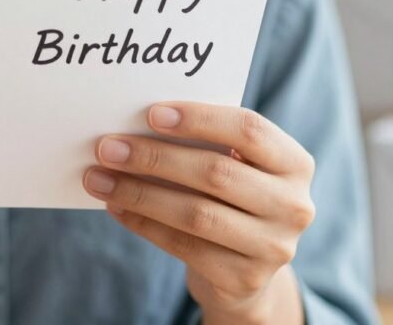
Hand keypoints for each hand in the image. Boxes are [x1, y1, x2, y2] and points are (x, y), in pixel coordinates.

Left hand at [83, 102, 314, 324]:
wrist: (245, 269)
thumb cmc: (229, 198)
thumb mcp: (234, 167)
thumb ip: (204, 144)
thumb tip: (134, 125)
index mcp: (294, 163)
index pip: (249, 129)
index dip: (199, 119)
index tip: (151, 113)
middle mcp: (294, 205)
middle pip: (215, 172)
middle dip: (154, 157)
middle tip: (108, 147)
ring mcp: (273, 247)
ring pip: (195, 213)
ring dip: (138, 193)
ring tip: (98, 178)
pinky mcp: (244, 278)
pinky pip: (183, 245)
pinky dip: (143, 223)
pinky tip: (115, 207)